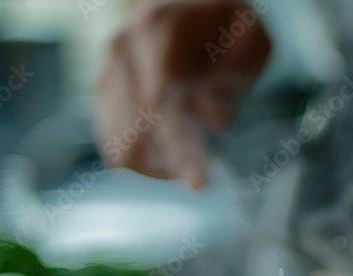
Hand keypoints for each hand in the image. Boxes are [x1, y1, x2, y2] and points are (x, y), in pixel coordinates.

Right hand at [93, 0, 270, 187]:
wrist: (187, 6)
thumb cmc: (225, 25)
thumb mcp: (249, 38)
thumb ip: (233, 76)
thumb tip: (213, 119)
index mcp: (160, 26)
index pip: (163, 96)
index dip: (178, 144)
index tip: (198, 181)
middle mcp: (124, 45)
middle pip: (137, 125)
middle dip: (169, 160)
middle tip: (199, 180)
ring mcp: (108, 68)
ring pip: (120, 141)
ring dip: (156, 161)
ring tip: (191, 157)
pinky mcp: (103, 92)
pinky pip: (114, 143)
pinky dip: (143, 159)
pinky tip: (172, 156)